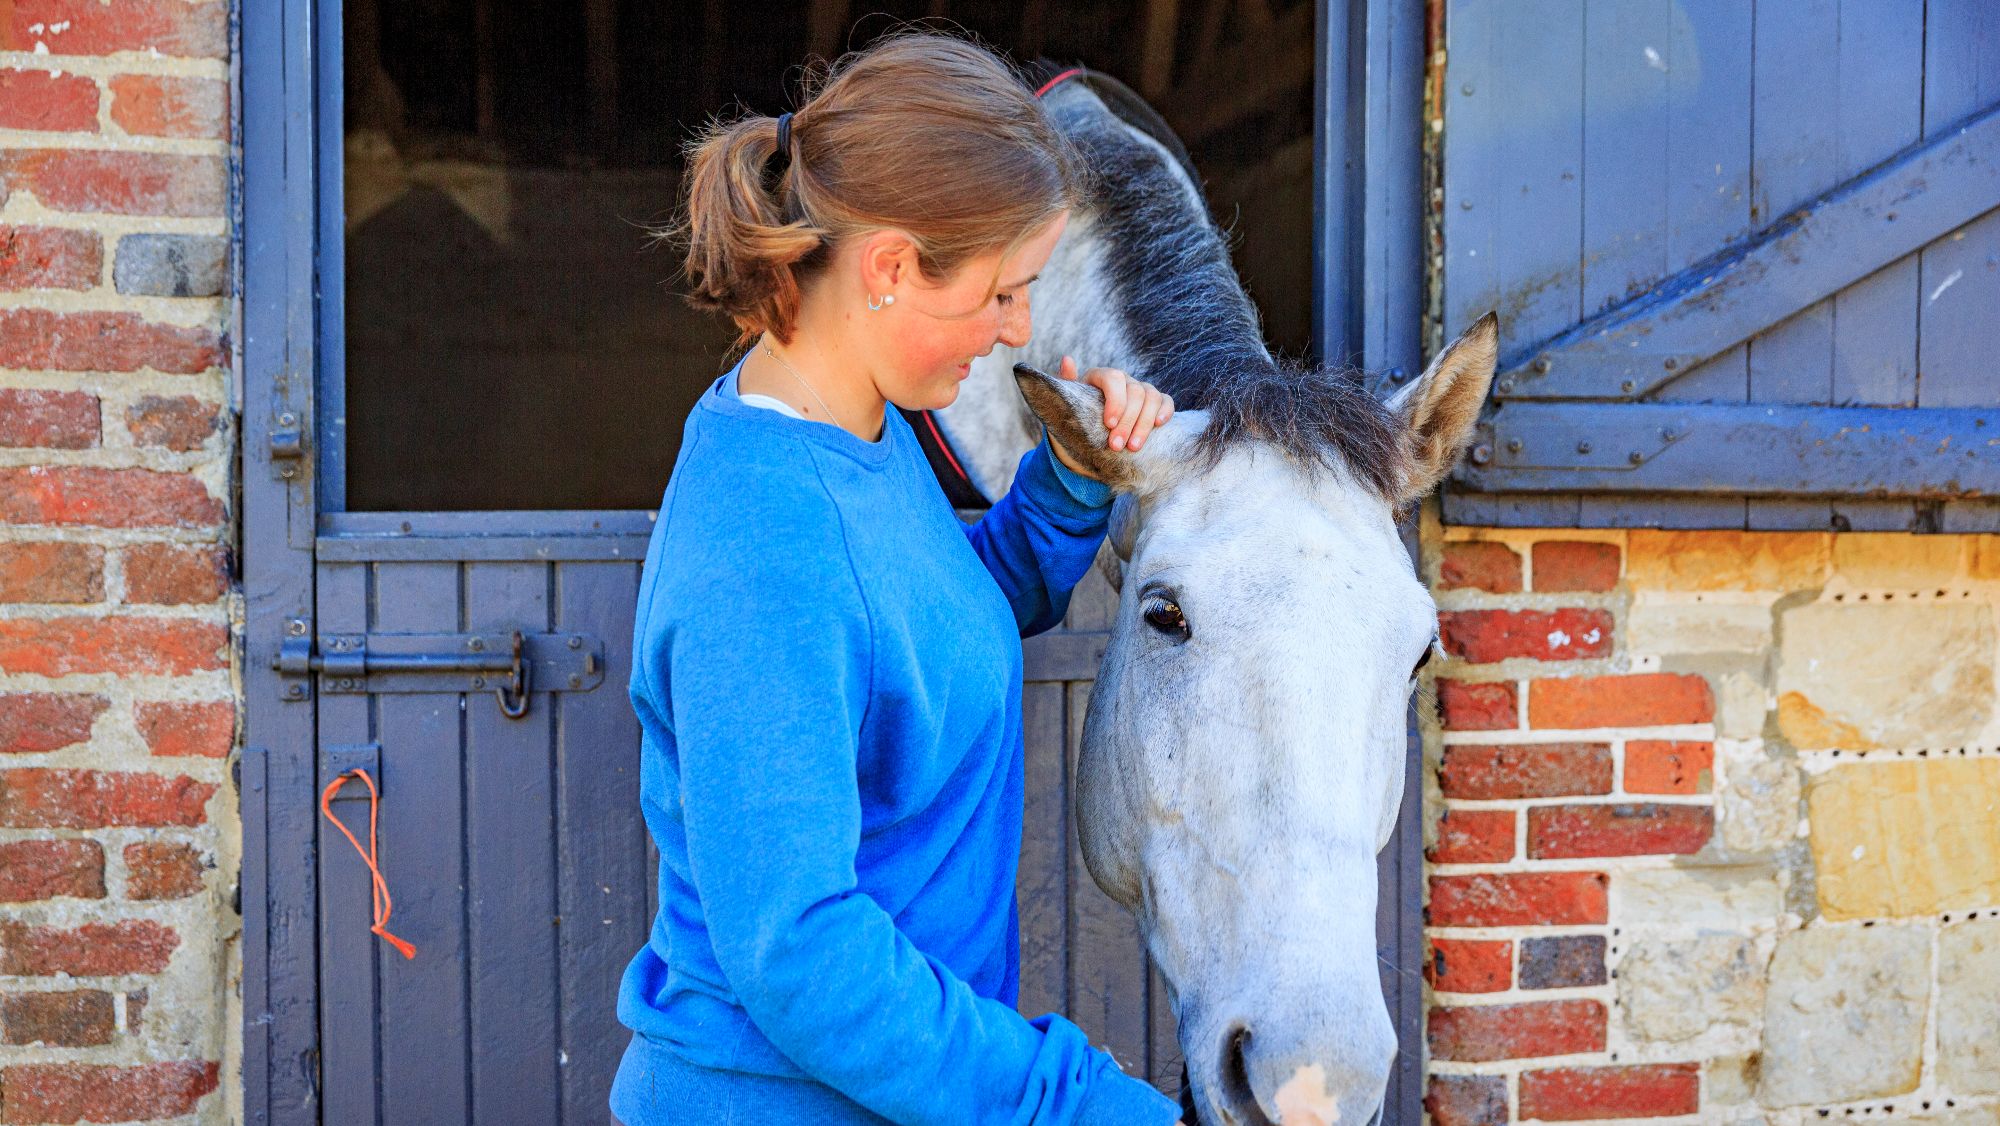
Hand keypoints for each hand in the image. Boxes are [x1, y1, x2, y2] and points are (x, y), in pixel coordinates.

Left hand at [1059, 356, 1173, 452]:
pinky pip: (1165, 400)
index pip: (1113, 378)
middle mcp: (1124, 379)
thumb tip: (1067, 359)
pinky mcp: (1154, 402)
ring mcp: (1140, 389)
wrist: (1088, 431)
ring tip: (1133, 447)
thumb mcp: (1067, 402)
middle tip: (1117, 446)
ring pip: (1151, 397)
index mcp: (1101, 376)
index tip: (1109, 424)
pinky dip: (1165, 410)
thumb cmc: (1076, 415)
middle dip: (1127, 421)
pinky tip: (1159, 424)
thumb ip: (1066, 382)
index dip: (1115, 400)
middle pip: (1135, 392)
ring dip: (1144, 423)